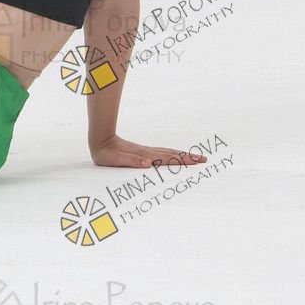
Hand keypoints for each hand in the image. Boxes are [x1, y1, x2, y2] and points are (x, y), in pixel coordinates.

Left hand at [90, 134, 205, 168]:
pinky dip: (173, 154)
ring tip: (196, 157)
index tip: (197, 161)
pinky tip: (176, 156)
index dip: (182, 160)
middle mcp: (148, 153)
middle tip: (204, 159)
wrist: (100, 140)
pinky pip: (162, 153)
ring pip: (169, 152)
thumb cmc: (107, 153)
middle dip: (188, 157)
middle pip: (172, 154)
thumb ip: (131, 161)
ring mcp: (146, 151)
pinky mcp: (143, 152)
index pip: (168, 158)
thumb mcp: (116, 159)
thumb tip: (147, 163)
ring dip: (183, 155)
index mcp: (145, 156)